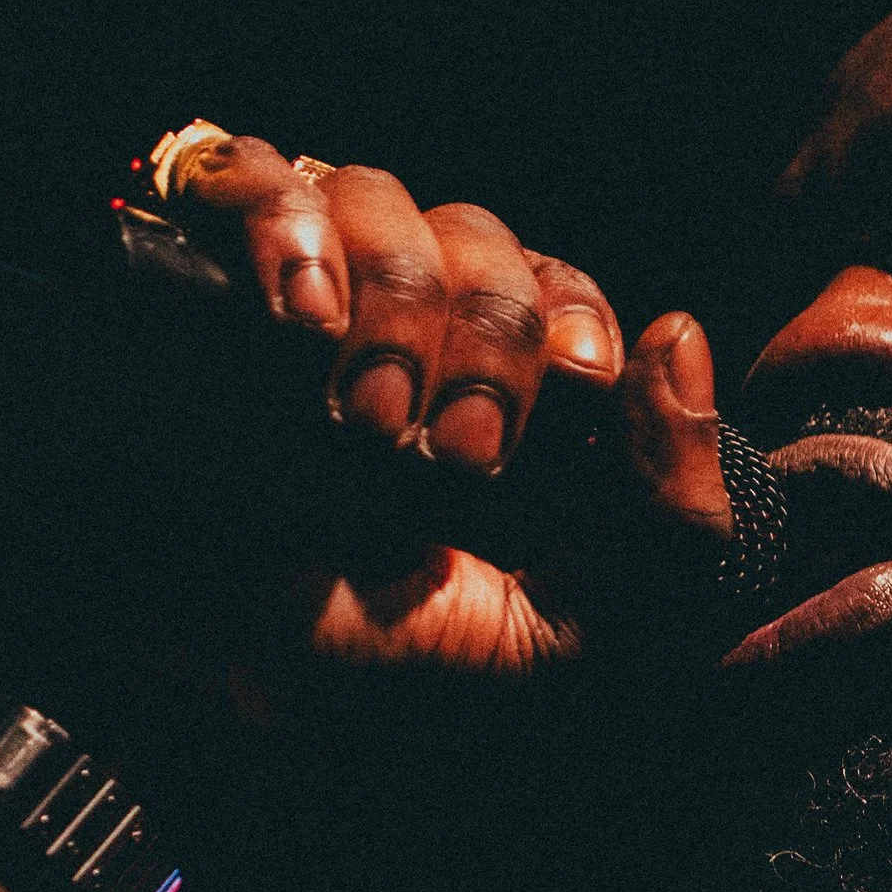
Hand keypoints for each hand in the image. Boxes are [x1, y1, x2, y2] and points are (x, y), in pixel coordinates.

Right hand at [171, 133, 733, 675]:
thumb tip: (678, 335)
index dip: (577, 323)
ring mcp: (317, 312)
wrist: (267, 712)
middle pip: (480, 240)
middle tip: (455, 456)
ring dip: (393, 300)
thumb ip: (676, 509)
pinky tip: (300, 314)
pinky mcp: (213, 293)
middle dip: (486, 341)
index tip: (573, 389)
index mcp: (516, 407)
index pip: (565, 291)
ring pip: (379, 200)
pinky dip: (285, 224)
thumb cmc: (429, 683)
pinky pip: (253, 179)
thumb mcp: (595, 631)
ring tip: (364, 422)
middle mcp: (422, 345)